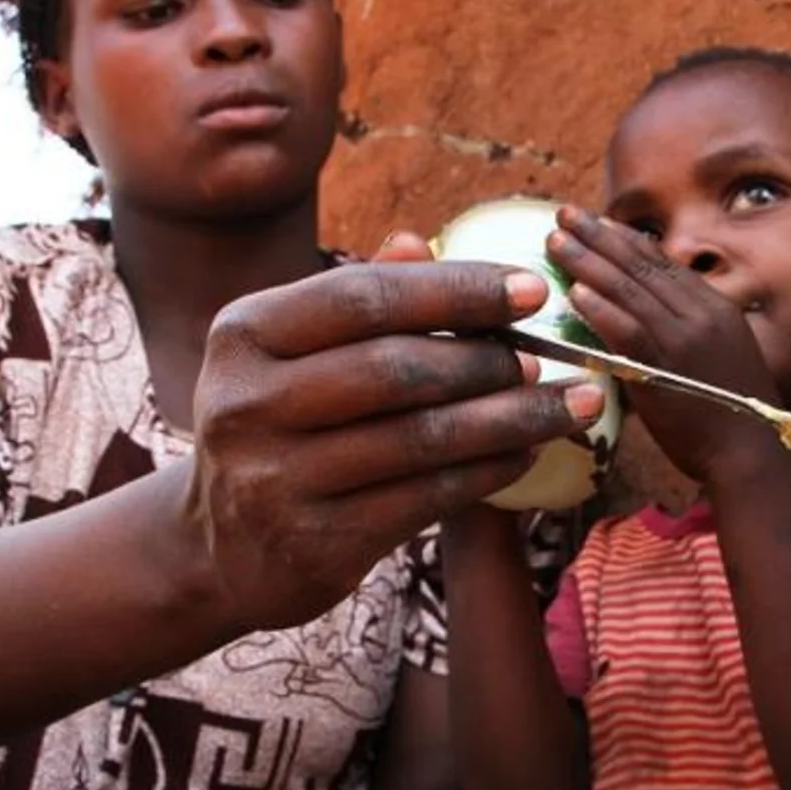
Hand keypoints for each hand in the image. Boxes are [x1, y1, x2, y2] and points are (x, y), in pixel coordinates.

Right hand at [188, 234, 603, 631]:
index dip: (456, 290)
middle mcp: (247, 402)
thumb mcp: (293, 354)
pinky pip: (424, 498)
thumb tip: (417, 240)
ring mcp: (275, 479)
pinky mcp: (313, 543)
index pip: (363, 297)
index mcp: (244, 333)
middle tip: (548, 358)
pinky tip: (526, 453)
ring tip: (566, 404)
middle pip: (395, 368)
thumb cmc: (282, 425)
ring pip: (420, 439)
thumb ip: (353, 300)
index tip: (532, 290)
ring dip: (509, 419)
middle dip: (487, 361)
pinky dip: (487, 472)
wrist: (223, 549)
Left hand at [545, 205, 785, 483]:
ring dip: (589, 261)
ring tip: (556, 240)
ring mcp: (686, 338)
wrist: (754, 454)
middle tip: (564, 213)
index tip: (596, 222)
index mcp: (715, 307)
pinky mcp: (669, 368)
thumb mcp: (720, 357)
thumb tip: (643, 320)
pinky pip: (629, 330)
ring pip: (630, 290)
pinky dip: (601, 308)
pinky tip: (575, 291)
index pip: (663, 262)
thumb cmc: (731, 415)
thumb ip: (685, 332)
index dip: (625, 238)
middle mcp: (702, 313)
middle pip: (642, 264)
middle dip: (599, 236)